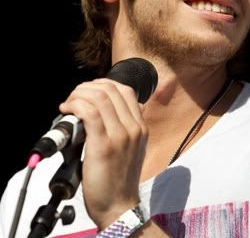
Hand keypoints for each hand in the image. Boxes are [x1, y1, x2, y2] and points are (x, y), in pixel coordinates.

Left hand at [59, 78, 147, 229]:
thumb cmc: (120, 179)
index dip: (104, 84)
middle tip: (74, 96)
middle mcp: (134, 127)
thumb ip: (127, 128)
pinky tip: (67, 110)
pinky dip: (76, 105)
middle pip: (111, 90)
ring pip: (100, 98)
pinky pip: (90, 113)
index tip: (89, 90)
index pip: (126, 91)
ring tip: (69, 103)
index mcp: (141, 126)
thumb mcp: (133, 149)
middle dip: (88, 87)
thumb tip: (111, 111)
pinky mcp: (104, 145)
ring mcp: (121, 136)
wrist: (119, 206)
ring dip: (79, 94)